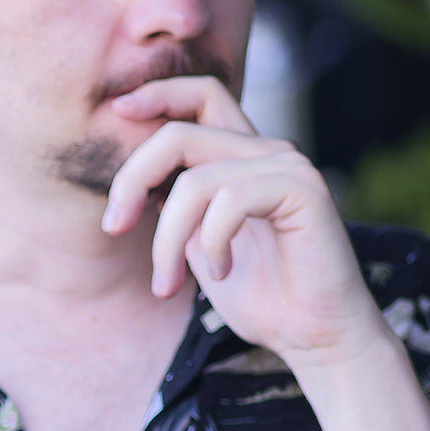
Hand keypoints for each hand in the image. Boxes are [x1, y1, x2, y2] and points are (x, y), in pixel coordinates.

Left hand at [96, 76, 382, 368]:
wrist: (315, 336)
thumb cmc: (262, 296)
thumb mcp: (199, 244)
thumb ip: (175, 205)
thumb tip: (133, 182)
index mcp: (243, 158)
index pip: (201, 95)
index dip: (157, 94)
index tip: (116, 110)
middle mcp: (267, 151)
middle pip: (178, 134)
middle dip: (131, 180)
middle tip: (113, 227)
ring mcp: (288, 166)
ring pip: (194, 181)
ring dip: (167, 239)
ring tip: (168, 283)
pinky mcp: (304, 189)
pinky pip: (229, 200)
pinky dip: (212, 243)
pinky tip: (222, 271)